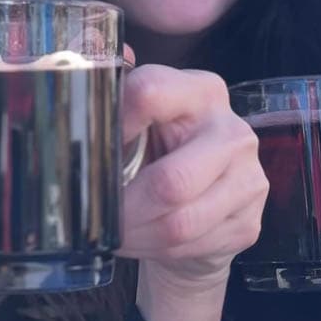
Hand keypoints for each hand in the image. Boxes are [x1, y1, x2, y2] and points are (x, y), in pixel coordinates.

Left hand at [118, 64, 267, 320]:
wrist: (199, 201)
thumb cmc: (156, 150)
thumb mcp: (135, 116)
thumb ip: (108, 94)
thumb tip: (71, 71)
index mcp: (200, 91)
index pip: (150, 93)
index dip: (114, 126)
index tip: (93, 150)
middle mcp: (232, 130)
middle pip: (170, 181)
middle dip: (123, 208)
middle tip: (96, 215)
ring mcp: (248, 179)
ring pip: (179, 223)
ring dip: (135, 234)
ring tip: (113, 231)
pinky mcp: (249, 223)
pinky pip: (190, 247)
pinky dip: (154, 249)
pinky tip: (142, 238)